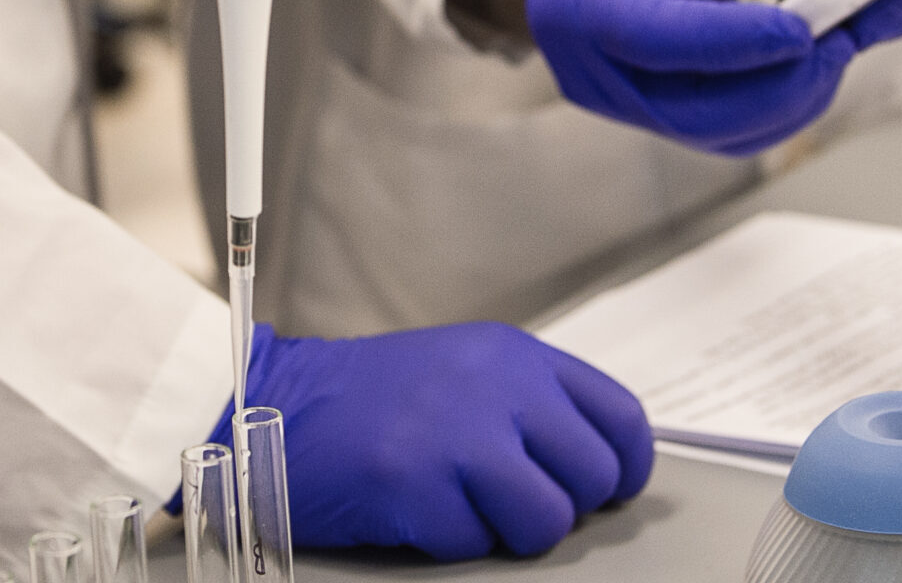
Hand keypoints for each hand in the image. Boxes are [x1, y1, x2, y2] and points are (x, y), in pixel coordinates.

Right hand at [238, 322, 655, 559]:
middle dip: (563, 507)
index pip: (620, 417)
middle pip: (592, 477)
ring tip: (464, 508)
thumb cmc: (371, 398)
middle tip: (517, 503)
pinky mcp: (415, 485)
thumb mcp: (464, 370)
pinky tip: (413, 507)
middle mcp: (495, 385)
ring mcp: (456, 435)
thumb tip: (597, 467)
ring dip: (512, 533)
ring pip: (547, 522)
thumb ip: (530, 404)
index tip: (609, 491)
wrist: (275, 402)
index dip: (626, 468)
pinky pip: (475, 545)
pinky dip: (448, 540)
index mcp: (514, 355)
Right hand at [521, 0, 853, 154]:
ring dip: (788, 99)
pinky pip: (722, 131)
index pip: (658, 39)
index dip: (739, 42)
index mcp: (578, 2)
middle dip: (781, 84)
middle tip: (839, 39)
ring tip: (829, 45)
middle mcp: (588, 69)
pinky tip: (800, 62)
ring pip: (717, 132)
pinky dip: (773, 104)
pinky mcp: (649, 115)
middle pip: (694, 111)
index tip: (808, 26)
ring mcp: (617, 102)